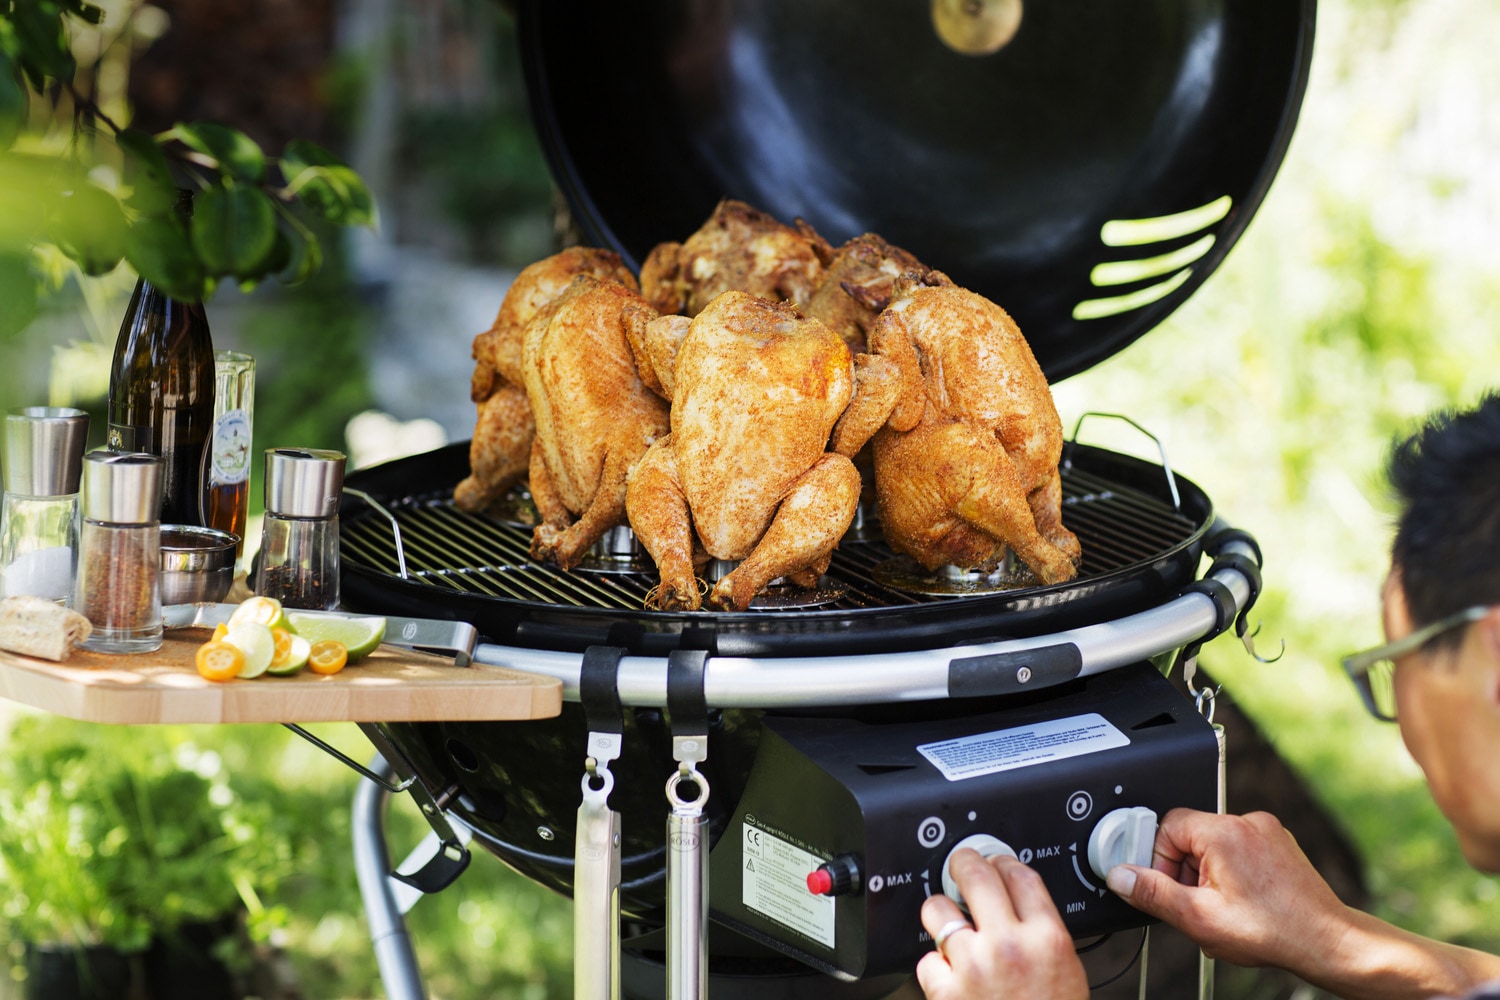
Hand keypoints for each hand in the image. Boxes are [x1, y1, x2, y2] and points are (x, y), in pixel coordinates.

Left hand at [917, 849, 1087, 999]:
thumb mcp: (1067, 971)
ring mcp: (973, 966)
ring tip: (948, 924)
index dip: (1003, 861)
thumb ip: (1042, 933)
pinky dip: (934, 967)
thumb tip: (1018, 903)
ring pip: (938, 910)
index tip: (996, 863)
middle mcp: (1009, 946)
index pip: (1020, 874)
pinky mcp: (944, 991)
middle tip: (959, 865)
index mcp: (1048, 939)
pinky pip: (926, 959)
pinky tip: (949, 976)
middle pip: (976, 875)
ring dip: (940, 913)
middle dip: (963, 863)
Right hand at [1104, 808, 1351, 971]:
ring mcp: (1266, 832)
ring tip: (1224, 906)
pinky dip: (1230, 872)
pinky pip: (1238, 848)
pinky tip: (1242, 902)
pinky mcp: (1278, 844)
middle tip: (1197, 903)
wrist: (1327, 942)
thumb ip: (1153, 893)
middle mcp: (1246, 823)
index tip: (1169, 888)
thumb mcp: (1199, 918)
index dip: (1160, 860)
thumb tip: (1121, 876)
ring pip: (1213, 844)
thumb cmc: (1274, 931)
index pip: (1167, 826)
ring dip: (1207, 873)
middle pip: (1189, 835)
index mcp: (1224, 832)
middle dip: (1185, 870)